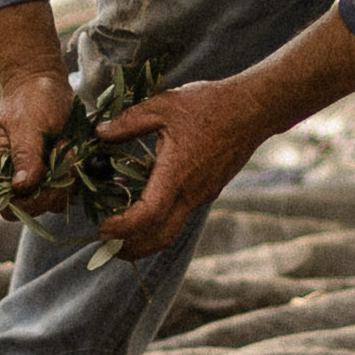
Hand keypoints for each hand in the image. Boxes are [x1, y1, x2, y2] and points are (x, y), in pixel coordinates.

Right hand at [0, 54, 79, 203]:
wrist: (45, 84)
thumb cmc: (29, 100)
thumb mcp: (26, 125)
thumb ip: (24, 155)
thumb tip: (20, 187)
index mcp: (0, 172)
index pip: (11, 207)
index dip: (29, 203)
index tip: (43, 180)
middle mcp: (19, 181)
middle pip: (38, 207)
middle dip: (54, 185)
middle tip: (57, 151)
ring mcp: (41, 179)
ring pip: (59, 200)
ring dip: (68, 176)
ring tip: (64, 145)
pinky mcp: (59, 173)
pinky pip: (73, 186)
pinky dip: (78, 170)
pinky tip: (72, 148)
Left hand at [94, 72, 291, 258]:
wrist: (253, 109)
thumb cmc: (209, 104)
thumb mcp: (163, 106)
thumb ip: (129, 122)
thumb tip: (100, 133)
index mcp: (177, 173)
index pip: (148, 215)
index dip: (123, 228)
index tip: (102, 228)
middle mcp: (191, 192)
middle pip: (161, 238)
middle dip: (131, 249)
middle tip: (106, 246)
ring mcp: (203, 194)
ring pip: (172, 229)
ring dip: (145, 238)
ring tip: (120, 232)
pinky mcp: (208, 190)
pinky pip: (181, 214)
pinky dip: (160, 220)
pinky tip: (145, 205)